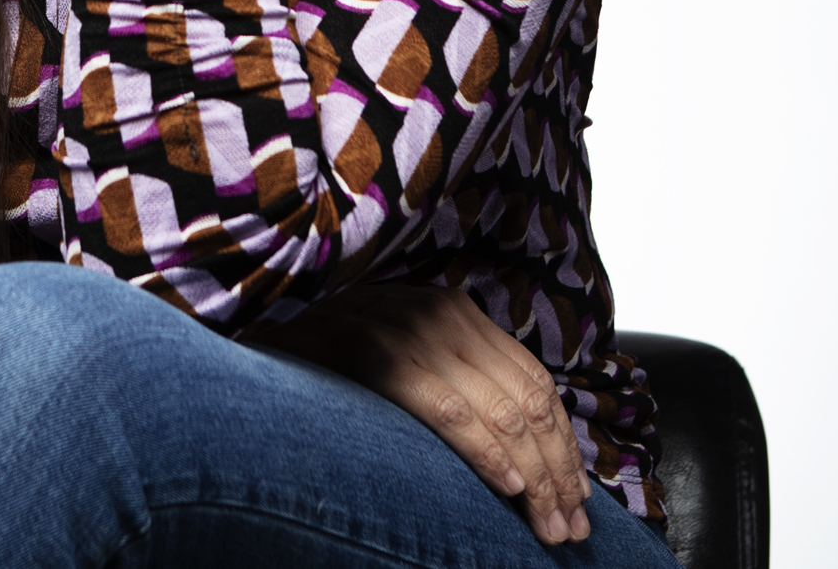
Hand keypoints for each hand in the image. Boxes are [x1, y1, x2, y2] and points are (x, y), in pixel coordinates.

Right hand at [265, 283, 594, 547]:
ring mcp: (409, 330)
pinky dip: (487, 454)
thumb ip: (459, 382)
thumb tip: (528, 450)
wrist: (261, 350)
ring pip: (501, 411)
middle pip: (527, 400)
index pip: (533, 380)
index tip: (576, 497)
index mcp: (453, 311)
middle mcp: (440, 313)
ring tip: (547, 525)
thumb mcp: (409, 360)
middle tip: (570, 527)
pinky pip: (452, 410)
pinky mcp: (378, 354)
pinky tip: (508, 487)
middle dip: (558, 471)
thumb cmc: (337, 368)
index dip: (563, 444)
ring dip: (535, 478)